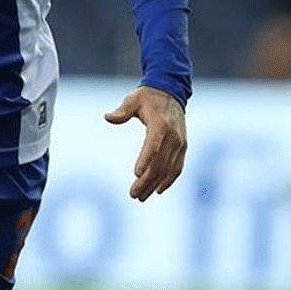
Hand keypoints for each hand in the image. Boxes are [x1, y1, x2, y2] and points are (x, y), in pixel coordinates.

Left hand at [104, 86, 186, 201]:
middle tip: (133, 194)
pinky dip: (169, 180)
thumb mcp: (133, 99)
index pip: (153, 145)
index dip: (146, 160)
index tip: (136, 174)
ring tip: (141, 196)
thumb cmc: (148, 97)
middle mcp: (173, 135)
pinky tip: (157, 190)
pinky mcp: (183, 147)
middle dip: (146, 181)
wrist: (171, 92)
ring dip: (155, 184)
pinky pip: (177, 167)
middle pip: (160, 163)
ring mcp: (180, 143)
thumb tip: (107, 117)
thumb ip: (122, 111)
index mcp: (160, 124)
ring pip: (168, 169)